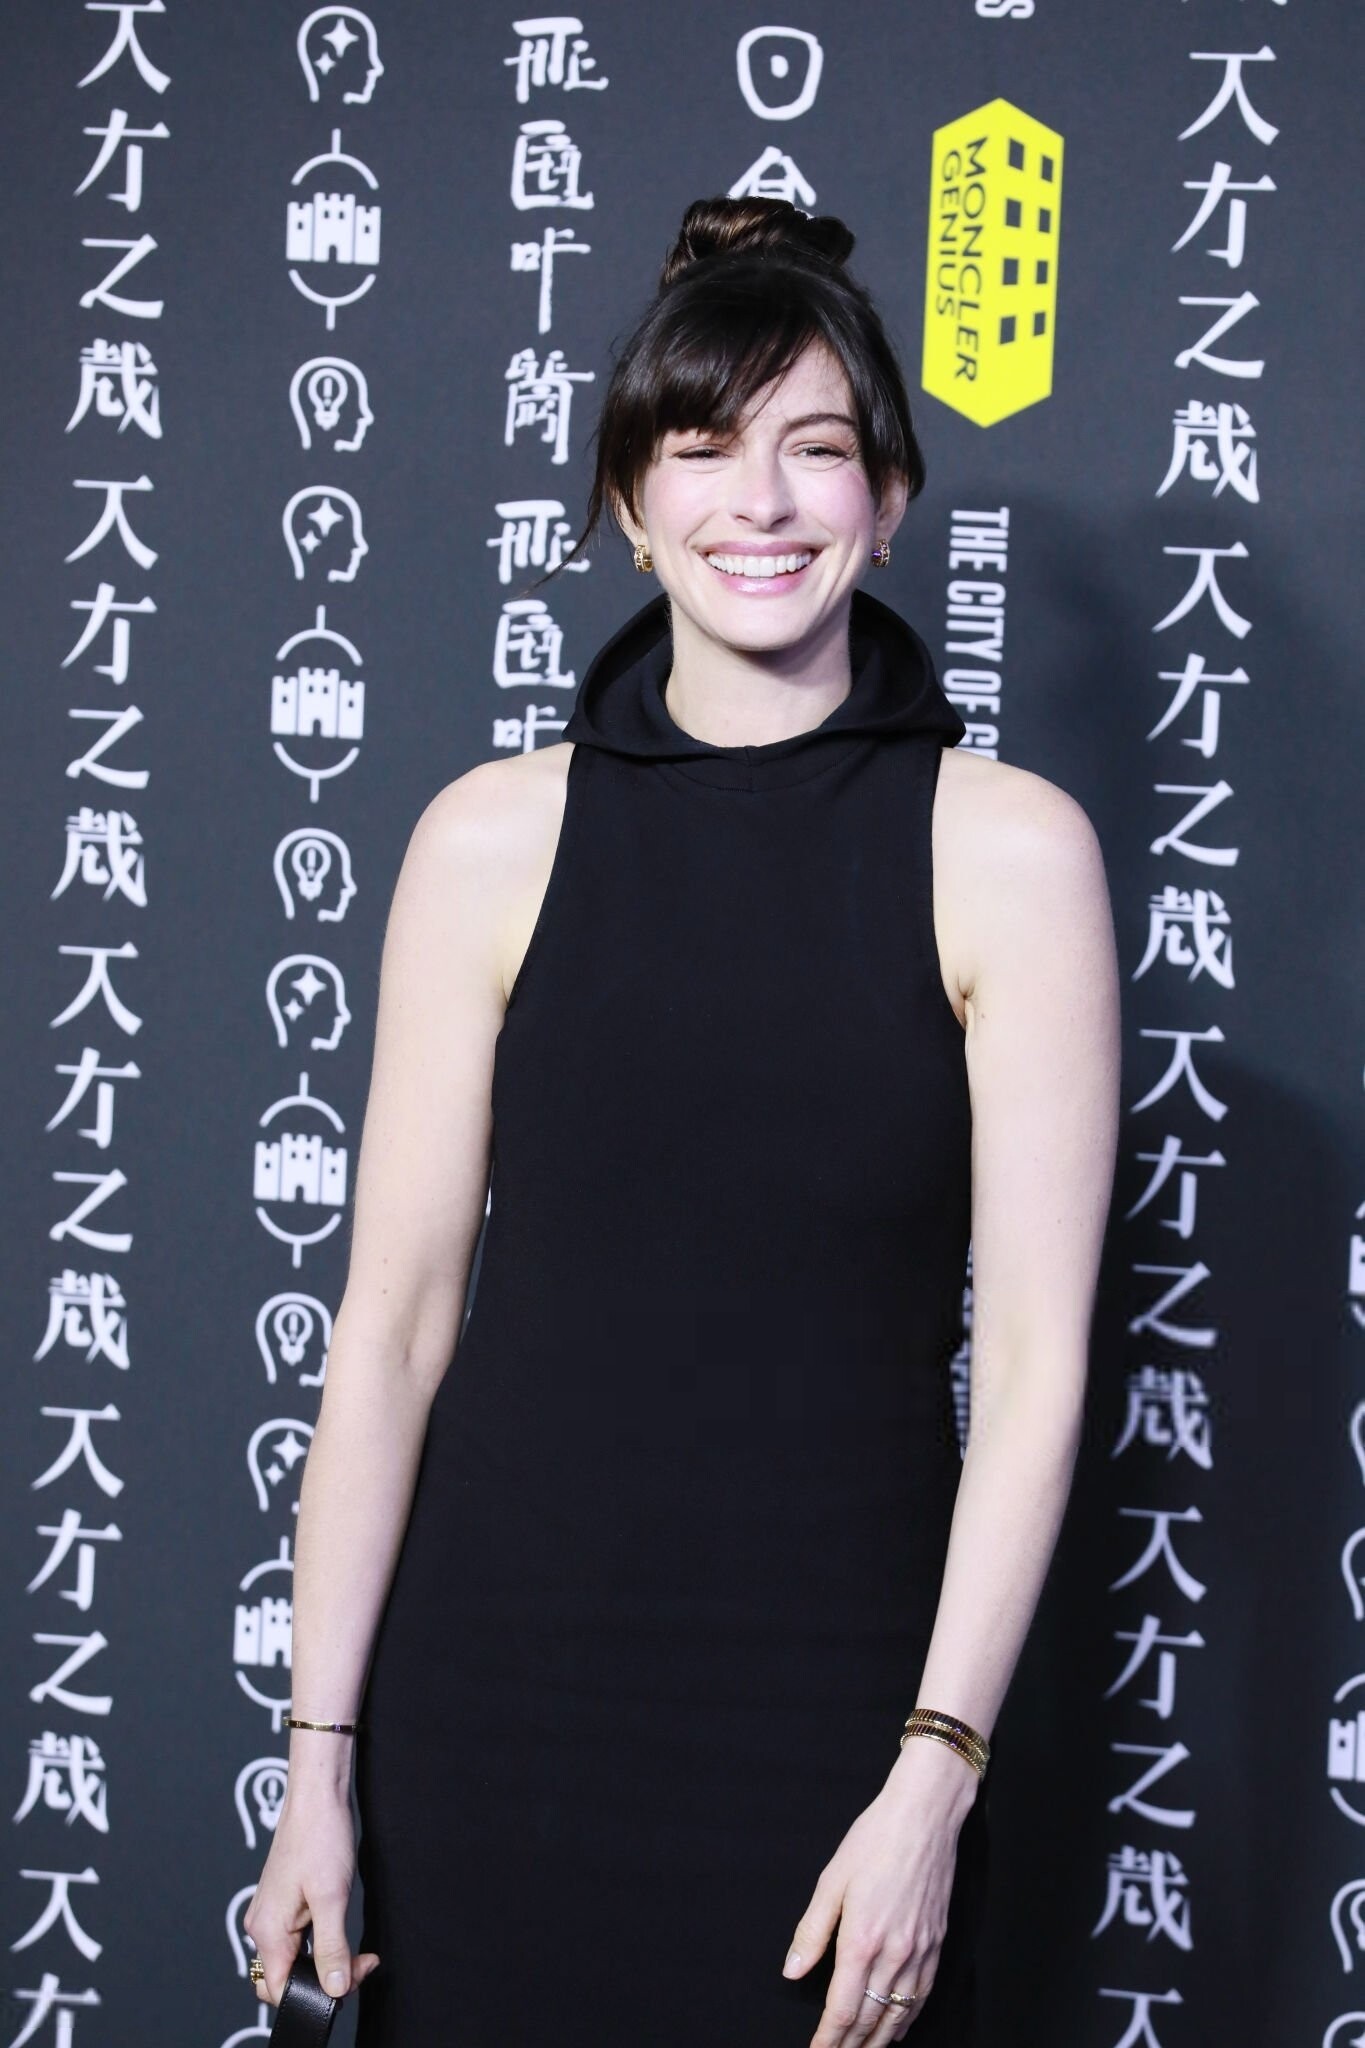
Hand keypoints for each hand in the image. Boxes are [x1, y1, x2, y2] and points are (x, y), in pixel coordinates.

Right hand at [243, 1789, 380, 2006]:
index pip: (280, 1990)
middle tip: (359, 1964)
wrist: (317, 1796)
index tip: (352, 1975)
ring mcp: (270, 1914)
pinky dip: (319, 1945)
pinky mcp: (282, 1904)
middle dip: (323, 1981)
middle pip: (286, 1978)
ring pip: (293, 1960)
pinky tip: (340, 1931)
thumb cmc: (320, 1837)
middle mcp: (261, 1926)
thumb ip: (331, 1948)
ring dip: (325, 1962)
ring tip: (356, 1951)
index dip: (317, 1994)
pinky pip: (296, 1940)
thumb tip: (334, 1989)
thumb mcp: (332, 1898)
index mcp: (266, 1930)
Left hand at [781, 1743, 977, 2045]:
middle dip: (851, 2046)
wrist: (925, 1816)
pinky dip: (907, 2019)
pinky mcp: (938, 1944)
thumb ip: (812, 1931)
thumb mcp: (832, 1880)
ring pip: (899, 2014)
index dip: (828, 2038)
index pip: (843, 2009)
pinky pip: (921, 1996)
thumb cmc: (874, 1840)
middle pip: (872, 2019)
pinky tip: (897, 2026)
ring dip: (880, 2041)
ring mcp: (920, 1952)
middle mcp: (895, 1954)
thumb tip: (792, 1970)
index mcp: (862, 1940)